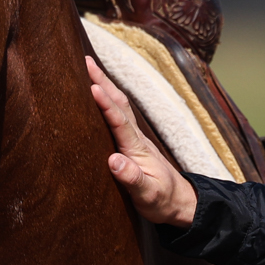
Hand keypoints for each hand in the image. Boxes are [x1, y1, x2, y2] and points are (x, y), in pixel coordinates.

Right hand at [86, 56, 197, 227]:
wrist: (179, 203)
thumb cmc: (162, 200)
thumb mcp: (148, 195)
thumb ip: (132, 179)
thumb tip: (114, 161)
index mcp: (137, 149)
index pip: (120, 122)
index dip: (106, 104)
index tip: (92, 87)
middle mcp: (136, 138)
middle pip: (119, 103)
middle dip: (103, 81)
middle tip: (85, 61)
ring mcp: (135, 138)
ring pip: (120, 104)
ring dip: (105, 84)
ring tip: (89, 68)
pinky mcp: (131, 141)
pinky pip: (118, 113)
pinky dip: (108, 97)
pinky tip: (100, 92)